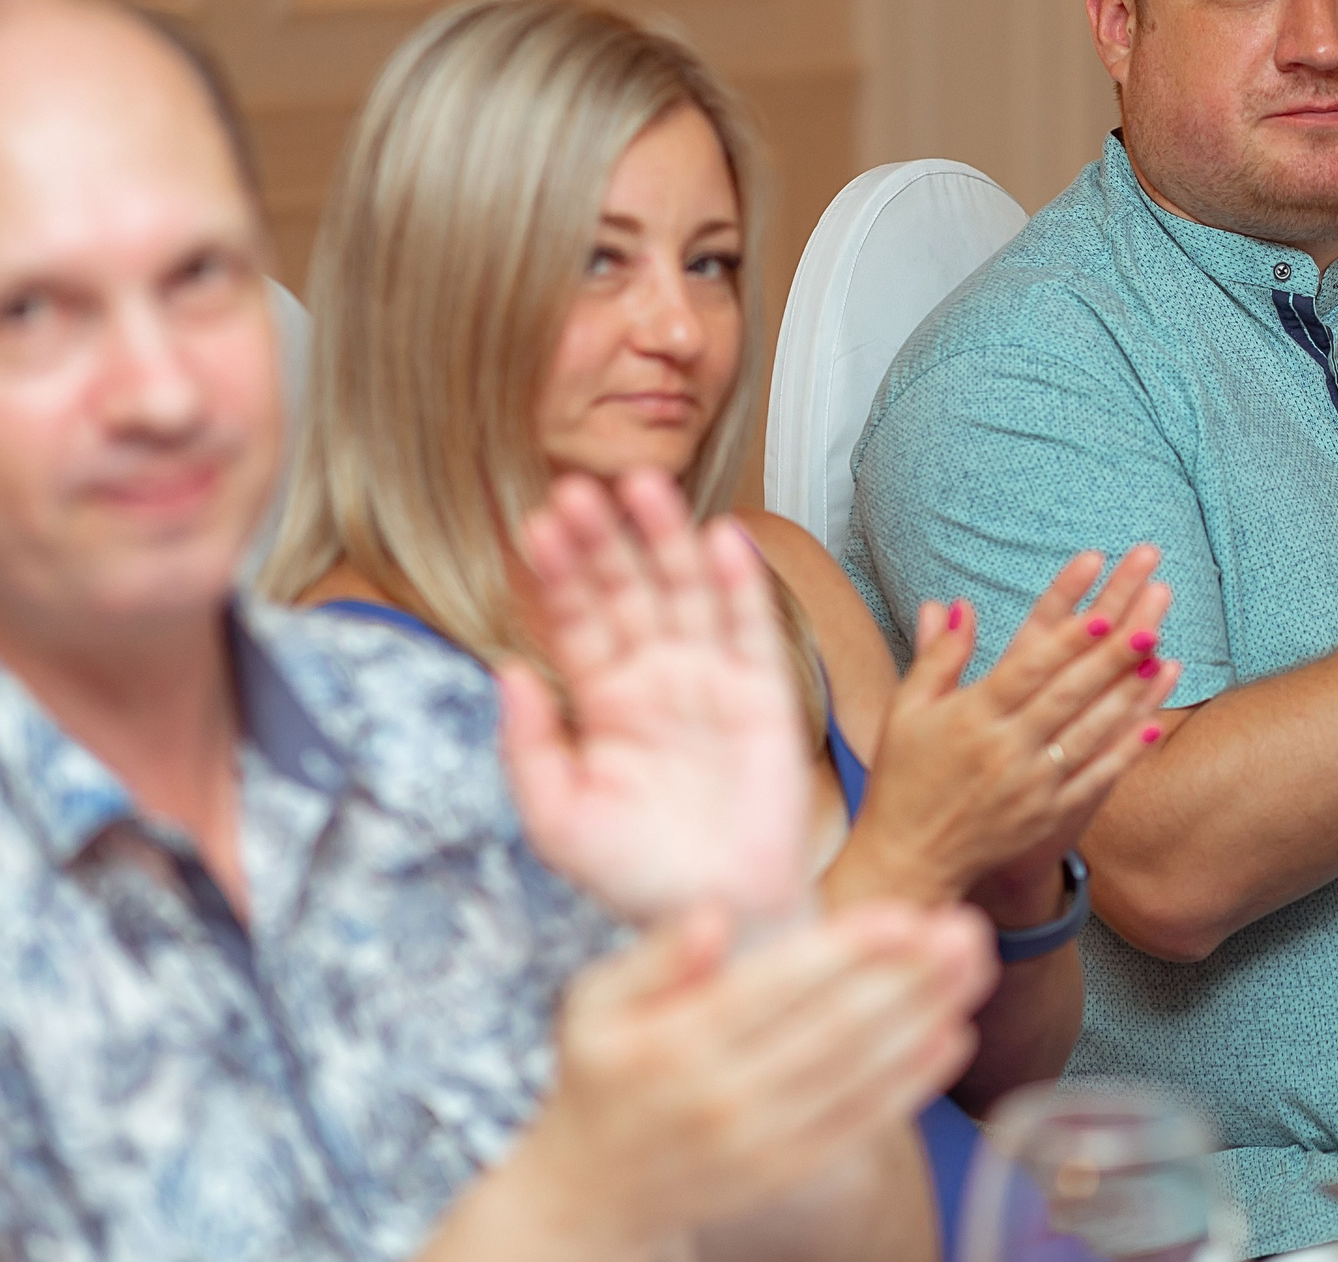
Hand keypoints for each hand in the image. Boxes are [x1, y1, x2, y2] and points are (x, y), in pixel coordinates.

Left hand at [498, 470, 810, 927]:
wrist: (715, 918)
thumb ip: (528, 747)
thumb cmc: (635, 879)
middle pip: (628, 591)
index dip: (559, 574)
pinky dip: (739, 583)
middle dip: (605, 541)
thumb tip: (505, 668)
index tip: (536, 526)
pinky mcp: (765, 697)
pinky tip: (722, 537)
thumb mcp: (559, 820)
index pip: (576, 621)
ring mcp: (711, 683)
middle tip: (579, 490)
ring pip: (686, 594)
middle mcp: (657, 681)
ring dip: (667, 540)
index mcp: (603, 705)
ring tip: (644, 487)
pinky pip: (751, 628)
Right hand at [511, 898, 993, 1255]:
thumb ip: (654, 956)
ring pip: (861, 1072)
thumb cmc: (600, 1076)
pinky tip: (954, 1035)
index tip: (905, 914)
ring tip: (976, 966)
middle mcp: (722, 1097)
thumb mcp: (594, 1005)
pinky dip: (912, 1081)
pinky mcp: (788, 1171)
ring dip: (927, 1016)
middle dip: (910, 976)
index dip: (846, 951)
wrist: (589, 1196)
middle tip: (967, 927)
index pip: (776, 988)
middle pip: (836, 1028)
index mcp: (675, 1044)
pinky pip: (862, 1122)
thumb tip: (711, 914)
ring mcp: (760, 1141)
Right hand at [845, 549, 1175, 909]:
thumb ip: (937, 656)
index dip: (1065, 639)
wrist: (909, 859)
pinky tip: (1154, 723)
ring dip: (1129, 696)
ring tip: (1162, 659)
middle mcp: (1004, 750)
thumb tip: (956, 603)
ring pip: (1089, 733)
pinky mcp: (1046, 816)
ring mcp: (1030, 786)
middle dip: (1111, 657)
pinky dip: (1126, 752)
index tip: (1100, 610)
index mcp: (970, 718)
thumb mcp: (907, 711)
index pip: (1026, 669)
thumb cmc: (904, 777)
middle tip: (1149, 622)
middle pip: (1067, 695)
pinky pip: (1095, 779)